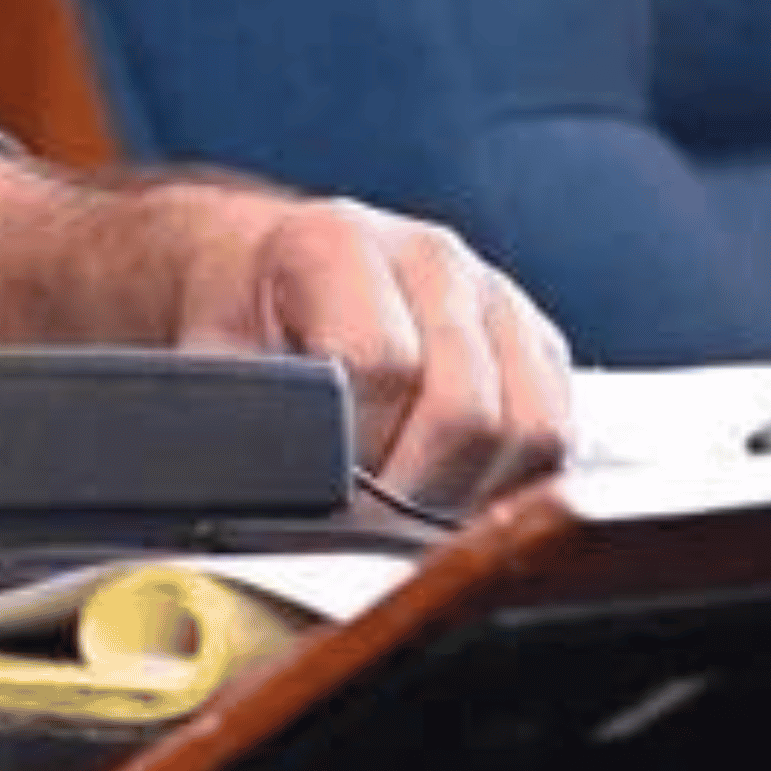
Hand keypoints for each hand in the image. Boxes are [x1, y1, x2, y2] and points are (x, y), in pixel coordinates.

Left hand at [168, 193, 572, 516]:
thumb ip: (232, 419)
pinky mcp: (537, 341)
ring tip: (407, 514)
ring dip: (471, 495)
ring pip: (534, 429)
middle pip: (469, 410)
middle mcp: (431, 256)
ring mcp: (494, 294)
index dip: (354, 454)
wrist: (265, 273)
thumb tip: (265, 496)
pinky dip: (512, 484)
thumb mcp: (208, 360)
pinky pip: (562, 435)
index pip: (382, 368)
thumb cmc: (237, 322)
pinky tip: (449, 494)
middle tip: (369, 528)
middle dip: (415, 493)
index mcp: (340, 243)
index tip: (328, 497)